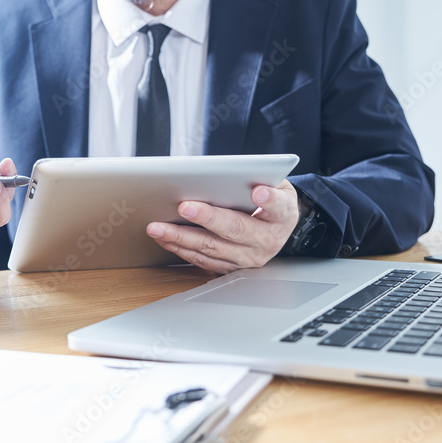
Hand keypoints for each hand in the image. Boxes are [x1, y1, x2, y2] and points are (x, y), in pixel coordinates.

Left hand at [146, 181, 299, 273]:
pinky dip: (181, 249)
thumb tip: (232, 174)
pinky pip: (203, 260)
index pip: (278, 207)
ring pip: (212, 249)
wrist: (277, 227)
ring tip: (158, 227)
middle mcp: (267, 241)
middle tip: (184, 207)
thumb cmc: (271, 201)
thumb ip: (261, 177)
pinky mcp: (231, 268)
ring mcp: (248, 259)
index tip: (258, 192)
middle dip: (207, 218)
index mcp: (282, 216)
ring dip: (182, 238)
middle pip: (234, 230)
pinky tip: (164, 239)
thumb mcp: (276, 184)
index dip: (269, 201)